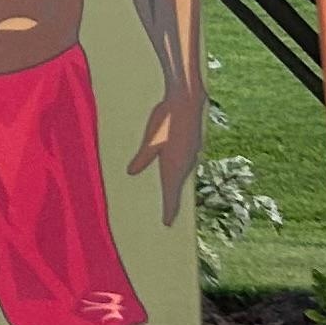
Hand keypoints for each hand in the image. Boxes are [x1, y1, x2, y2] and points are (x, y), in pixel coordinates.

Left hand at [126, 91, 202, 223]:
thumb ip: (142, 158)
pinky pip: (186, 165)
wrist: (188, 100)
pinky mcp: (193, 145)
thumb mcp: (150, 140)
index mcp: (174, 166)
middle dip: (173, 202)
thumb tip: (131, 172)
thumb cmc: (166, 120)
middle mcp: (186, 164)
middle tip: (169, 216)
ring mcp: (192, 154)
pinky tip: (177, 170)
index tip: (167, 224)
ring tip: (172, 196)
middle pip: (178, 188)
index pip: (171, 194)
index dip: (169, 210)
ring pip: (183, 175)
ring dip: (176, 187)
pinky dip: (180, 173)